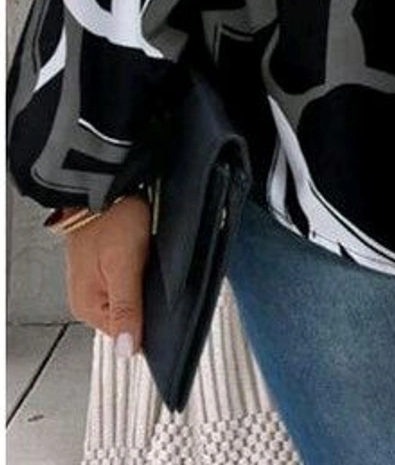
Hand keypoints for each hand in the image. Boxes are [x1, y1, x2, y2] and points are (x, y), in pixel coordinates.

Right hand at [62, 195, 151, 357]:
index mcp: (89, 306)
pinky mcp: (107, 266)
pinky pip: (131, 280)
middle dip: (150, 302)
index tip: (165, 307)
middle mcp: (91, 298)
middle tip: (159, 277)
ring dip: (148, 286)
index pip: (126, 334)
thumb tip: (127, 351)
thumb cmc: (113, 219)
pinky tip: (150, 260)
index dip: (150, 324)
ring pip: (133, 297)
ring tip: (155, 265)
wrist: (107, 185)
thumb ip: (126, 307)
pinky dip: (144, 272)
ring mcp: (98, 282)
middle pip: (130, 316)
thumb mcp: (124, 265)